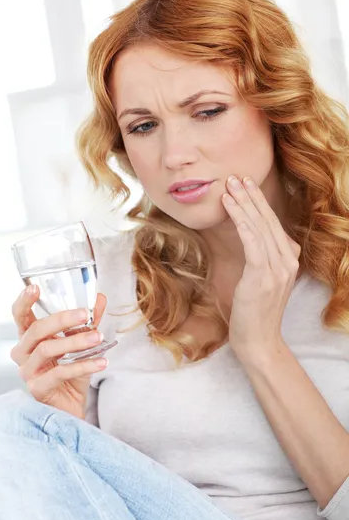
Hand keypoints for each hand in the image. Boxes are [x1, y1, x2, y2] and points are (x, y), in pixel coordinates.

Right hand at [11, 286, 107, 417]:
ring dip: (76, 341)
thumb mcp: (82, 344)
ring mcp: (27, 372)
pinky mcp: (37, 389)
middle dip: (62, 319)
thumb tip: (99, 298)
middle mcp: (23, 353)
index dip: (24, 301)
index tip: (35, 287)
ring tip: (99, 337)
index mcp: (29, 338)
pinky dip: (84, 365)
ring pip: (48, 349)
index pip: (19, 315)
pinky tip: (102, 362)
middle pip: (36, 330)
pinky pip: (60, 373)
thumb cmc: (71, 373)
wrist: (71, 408)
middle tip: (85, 313)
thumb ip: (89, 322)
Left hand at [222, 175, 300, 359]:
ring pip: (260, 227)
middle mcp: (288, 262)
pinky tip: (230, 207)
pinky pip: (252, 242)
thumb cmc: (254, 313)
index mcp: (290, 261)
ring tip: (229, 187)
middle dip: (251, 196)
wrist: (258, 342)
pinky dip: (241, 221)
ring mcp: (278, 269)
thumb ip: (263, 260)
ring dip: (243, 204)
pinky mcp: (263, 276)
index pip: (274, 224)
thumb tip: (254, 241)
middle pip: (269, 221)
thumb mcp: (263, 282)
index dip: (259, 203)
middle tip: (236, 177)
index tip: (246, 185)